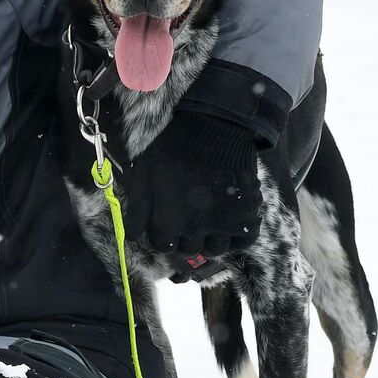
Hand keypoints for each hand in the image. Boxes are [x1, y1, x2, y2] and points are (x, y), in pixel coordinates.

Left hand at [121, 111, 261, 257]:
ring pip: (216, 249)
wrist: (213, 127)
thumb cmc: (173, 149)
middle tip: (189, 220)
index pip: (163, 246)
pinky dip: (239, 236)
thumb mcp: (144, 175)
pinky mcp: (246, 214)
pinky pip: (245, 240)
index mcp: (168, 222)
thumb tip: (131, 236)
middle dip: (185, 238)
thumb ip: (138, 209)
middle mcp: (195, 229)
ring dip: (211, 239)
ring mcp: (222, 224)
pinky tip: (231, 221)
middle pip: (189, 250)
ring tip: (209, 221)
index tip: (167, 226)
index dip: (163, 236)